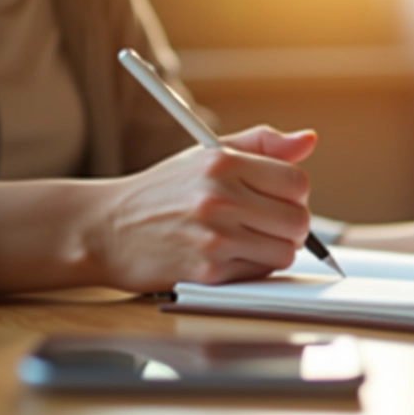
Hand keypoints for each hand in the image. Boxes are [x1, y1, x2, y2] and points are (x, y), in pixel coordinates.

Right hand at [90, 126, 315, 291]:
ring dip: (272, 249)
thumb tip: (308, 140)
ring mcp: (214, 237)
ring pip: (284, 251)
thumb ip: (262, 144)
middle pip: (298, 220)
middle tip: (265, 223)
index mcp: (223, 163)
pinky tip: (226, 256)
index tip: (278, 198)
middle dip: (289, 225)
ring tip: (244, 240)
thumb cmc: (161, 192)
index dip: (293, 194)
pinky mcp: (207, 273)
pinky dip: (250, 268)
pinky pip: (259, 274)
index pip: (297, 182)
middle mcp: (220, 198)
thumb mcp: (206, 153)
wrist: (105, 229)